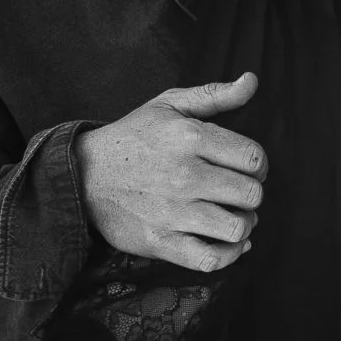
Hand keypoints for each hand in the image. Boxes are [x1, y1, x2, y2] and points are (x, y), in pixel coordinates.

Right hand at [76, 72, 265, 269]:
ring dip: (244, 225)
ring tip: (233, 217)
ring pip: (236, 227)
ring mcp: (172, 211)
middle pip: (251, 194)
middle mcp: (184, 174)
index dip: (259, 166)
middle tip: (237, 194)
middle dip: (251, 195)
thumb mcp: (168, 105)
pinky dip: (229, 255)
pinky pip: (210, 259)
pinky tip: (229, 244)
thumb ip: (214, 94)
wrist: (81, 174)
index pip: (254, 158)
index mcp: (190, 137)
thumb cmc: (133, 138)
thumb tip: (251, 80)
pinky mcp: (159, 241)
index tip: (247, 170)